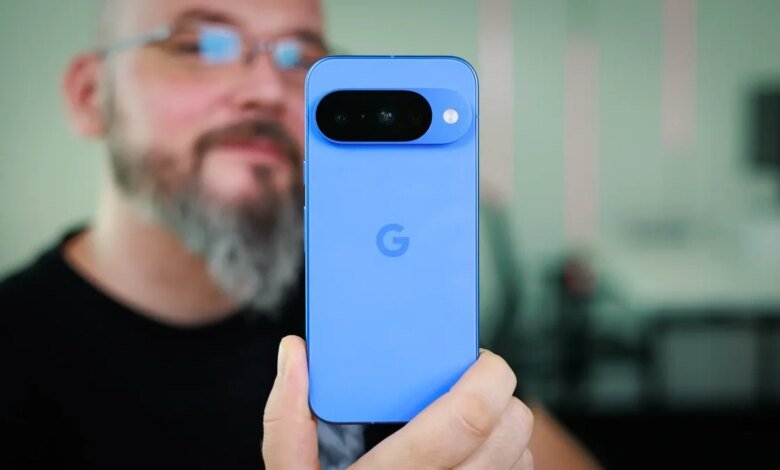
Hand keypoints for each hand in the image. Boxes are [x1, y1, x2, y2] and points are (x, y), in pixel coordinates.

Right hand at [262, 335, 533, 468]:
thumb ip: (288, 422)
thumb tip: (295, 353)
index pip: (468, 419)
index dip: (488, 377)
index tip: (478, 358)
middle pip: (508, 433)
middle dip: (502, 395)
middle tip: (470, 383)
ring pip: (520, 460)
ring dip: (506, 430)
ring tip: (469, 422)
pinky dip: (508, 462)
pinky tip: (472, 458)